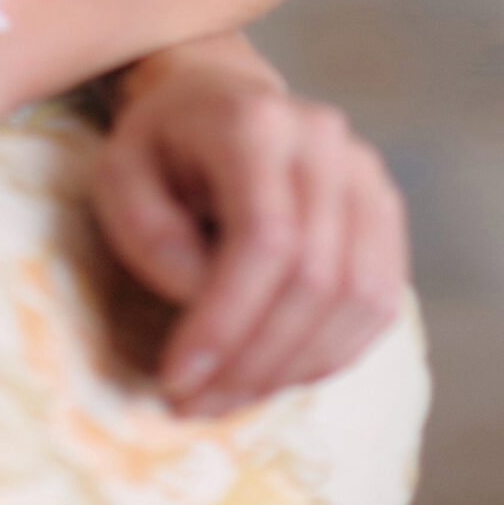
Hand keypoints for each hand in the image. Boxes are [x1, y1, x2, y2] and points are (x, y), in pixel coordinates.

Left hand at [87, 37, 407, 416]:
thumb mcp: (119, 175)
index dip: (226, 322)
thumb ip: (149, 235)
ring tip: (229, 396)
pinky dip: (331, 354)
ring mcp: (365, 173)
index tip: (175, 378)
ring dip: (293, 368)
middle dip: (254, 360)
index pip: (265, 238)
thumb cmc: (160, 146)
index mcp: (256, 121)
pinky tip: (275, 372)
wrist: (216, 99)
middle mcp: (325, 140)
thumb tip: (204, 302)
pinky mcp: (384, 210)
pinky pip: (379, 303)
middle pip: (316, 275)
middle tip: (195, 404)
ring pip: (358, 298)